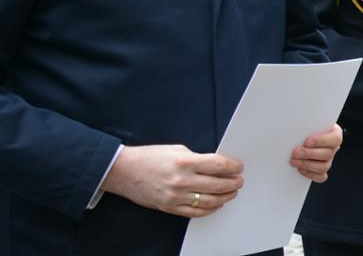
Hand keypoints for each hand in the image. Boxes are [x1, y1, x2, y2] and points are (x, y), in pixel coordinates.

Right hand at [99, 144, 244, 218]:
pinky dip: (210, 209)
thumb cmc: (148, 158)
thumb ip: (197, 158)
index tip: (239, 167)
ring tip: (231, 192)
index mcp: (185, 162)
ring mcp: (176, 197)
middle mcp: (182, 181)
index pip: (219, 165)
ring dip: (225, 197)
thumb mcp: (176, 149)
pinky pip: (196, 212)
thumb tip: (217, 165)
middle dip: (233, 183)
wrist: (123, 172)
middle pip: (218, 185)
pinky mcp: (170, 207)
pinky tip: (216, 204)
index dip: (233, 167)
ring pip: (210, 201)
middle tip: (239, 180)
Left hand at [291, 124, 341, 181]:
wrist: (305, 134)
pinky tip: (300, 169)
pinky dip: (310, 174)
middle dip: (309, 154)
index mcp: (334, 133)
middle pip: (327, 154)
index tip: (306, 142)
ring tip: (294, 161)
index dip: (321, 141)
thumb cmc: (308, 126)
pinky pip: (320, 177)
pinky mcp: (322, 170)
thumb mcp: (310, 121)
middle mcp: (333, 147)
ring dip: (307, 165)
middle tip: (295, 153)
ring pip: (324, 167)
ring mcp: (329, 160)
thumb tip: (294, 126)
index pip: (335, 139)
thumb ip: (306, 123)